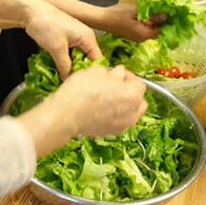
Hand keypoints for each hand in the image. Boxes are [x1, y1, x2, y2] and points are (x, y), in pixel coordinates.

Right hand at [18, 65, 147, 156]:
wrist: (66, 115)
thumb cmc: (80, 92)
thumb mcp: (97, 71)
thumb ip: (113, 72)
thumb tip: (118, 74)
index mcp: (132, 95)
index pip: (139, 83)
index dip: (128, 76)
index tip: (119, 75)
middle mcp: (132, 112)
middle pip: (139, 100)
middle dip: (130, 92)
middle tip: (116, 86)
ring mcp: (123, 125)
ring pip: (131, 113)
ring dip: (125, 105)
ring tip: (109, 98)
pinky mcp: (112, 132)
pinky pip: (120, 121)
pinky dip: (116, 115)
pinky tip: (102, 108)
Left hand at [22, 0, 101, 79]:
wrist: (29, 11)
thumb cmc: (46, 23)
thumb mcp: (57, 49)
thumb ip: (64, 66)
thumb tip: (67, 79)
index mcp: (87, 37)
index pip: (97, 59)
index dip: (90, 72)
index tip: (81, 82)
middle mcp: (83, 37)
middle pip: (86, 60)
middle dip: (77, 70)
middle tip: (68, 81)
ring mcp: (73, 38)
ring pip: (75, 58)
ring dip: (68, 66)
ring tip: (60, 76)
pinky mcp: (63, 39)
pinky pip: (67, 54)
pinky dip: (62, 61)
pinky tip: (55, 68)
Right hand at [98, 2, 165, 42]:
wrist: (101, 19)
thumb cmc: (116, 14)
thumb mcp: (136, 10)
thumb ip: (152, 14)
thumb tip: (165, 16)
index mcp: (143, 34)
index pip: (162, 31)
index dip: (168, 23)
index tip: (173, 14)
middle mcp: (141, 38)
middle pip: (157, 32)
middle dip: (163, 22)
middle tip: (168, 10)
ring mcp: (137, 37)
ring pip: (151, 30)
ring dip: (155, 22)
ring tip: (159, 10)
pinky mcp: (133, 34)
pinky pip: (145, 30)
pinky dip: (149, 23)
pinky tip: (149, 14)